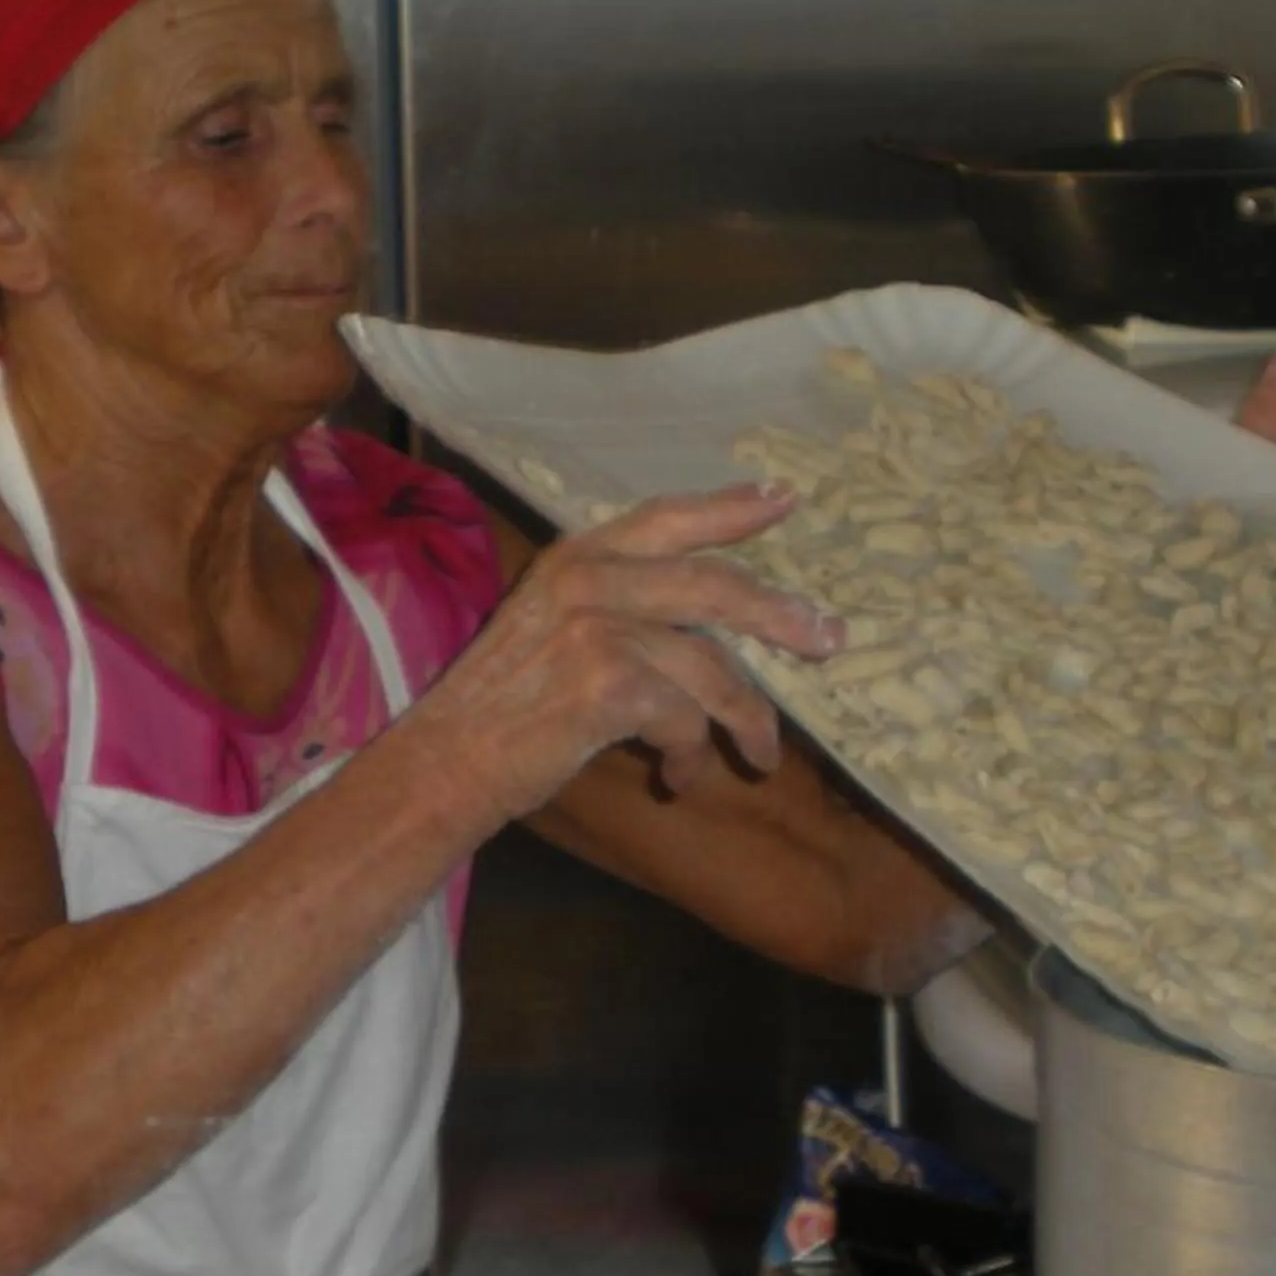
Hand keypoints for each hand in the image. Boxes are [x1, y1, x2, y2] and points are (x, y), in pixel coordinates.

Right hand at [417, 485, 843, 822]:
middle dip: (779, 616)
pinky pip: (686, 719)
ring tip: (757, 756)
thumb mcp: (546, 624)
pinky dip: (692, 756)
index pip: (668, 518)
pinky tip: (678, 778)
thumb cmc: (501, 705)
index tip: (784, 497)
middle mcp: (590, 580)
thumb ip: (612, 602)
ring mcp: (600, 629)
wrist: (447, 760)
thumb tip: (705, 621)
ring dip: (745, 719)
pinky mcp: (610, 685)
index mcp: (577, 557)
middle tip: (828, 640)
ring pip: (712, 668)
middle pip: (714, 587)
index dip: (730, 508)